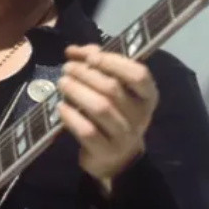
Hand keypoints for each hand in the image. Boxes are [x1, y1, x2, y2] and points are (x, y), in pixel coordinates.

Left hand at [57, 44, 158, 195]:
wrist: (117, 158)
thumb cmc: (114, 114)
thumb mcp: (114, 88)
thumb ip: (97, 64)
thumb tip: (73, 50)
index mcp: (147, 96)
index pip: (138, 74)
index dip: (114, 62)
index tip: (91, 57)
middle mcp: (140, 116)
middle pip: (113, 89)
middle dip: (86, 74)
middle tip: (67, 68)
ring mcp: (124, 136)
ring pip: (100, 108)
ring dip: (77, 91)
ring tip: (62, 83)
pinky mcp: (106, 151)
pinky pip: (87, 131)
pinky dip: (71, 116)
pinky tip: (61, 106)